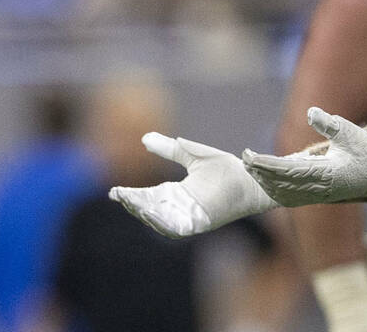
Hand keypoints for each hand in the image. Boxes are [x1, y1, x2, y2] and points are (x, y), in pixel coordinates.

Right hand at [109, 132, 277, 237]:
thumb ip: (171, 149)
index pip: (148, 197)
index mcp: (178, 194)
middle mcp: (181, 208)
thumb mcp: (193, 155)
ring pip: (161, 221)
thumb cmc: (227, 169)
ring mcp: (191, 217)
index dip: (131, 196)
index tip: (114, 192)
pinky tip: (154, 214)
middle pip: (151, 210)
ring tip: (132, 202)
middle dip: (134, 205)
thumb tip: (145, 138)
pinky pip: (179, 227)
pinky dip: (165, 222)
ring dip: (146, 213)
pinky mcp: (202, 222)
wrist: (252, 177)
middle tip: (120, 196)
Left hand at [242, 107, 366, 205]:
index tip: (250, 157)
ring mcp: (320, 194)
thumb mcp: (352, 133)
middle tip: (244, 159)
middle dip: (261, 172)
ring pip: (285, 192)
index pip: (288, 170)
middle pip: (282, 183)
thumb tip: (311, 111)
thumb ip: (330, 123)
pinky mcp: (321, 194)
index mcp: (326, 173)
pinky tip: (269, 185)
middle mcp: (320, 187)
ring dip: (267, 182)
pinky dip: (278, 191)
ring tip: (251, 169)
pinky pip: (294, 197)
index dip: (267, 164)